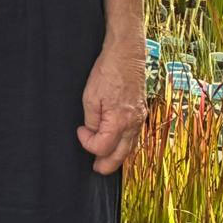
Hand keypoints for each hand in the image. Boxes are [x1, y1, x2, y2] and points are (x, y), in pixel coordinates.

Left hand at [77, 38, 146, 174]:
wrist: (126, 53)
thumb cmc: (108, 72)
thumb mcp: (91, 97)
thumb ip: (92, 121)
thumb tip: (93, 134)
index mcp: (119, 122)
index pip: (103, 147)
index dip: (88, 144)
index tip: (80, 132)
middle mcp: (133, 123)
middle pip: (121, 155)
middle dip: (107, 165)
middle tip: (96, 169)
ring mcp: (140, 118)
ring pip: (130, 147)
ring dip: (118, 156)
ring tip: (106, 161)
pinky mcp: (141, 111)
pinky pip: (135, 135)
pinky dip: (126, 144)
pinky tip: (119, 144)